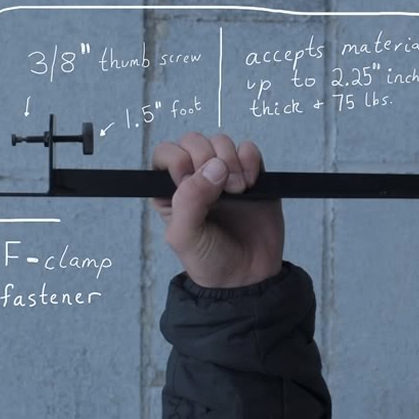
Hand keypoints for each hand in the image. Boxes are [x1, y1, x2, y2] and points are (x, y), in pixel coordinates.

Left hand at [150, 132, 283, 288]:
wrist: (247, 277)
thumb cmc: (208, 259)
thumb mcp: (185, 236)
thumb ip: (190, 200)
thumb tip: (214, 167)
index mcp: (171, 190)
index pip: (166, 153)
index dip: (177, 160)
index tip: (188, 182)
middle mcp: (197, 178)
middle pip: (195, 141)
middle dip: (207, 158)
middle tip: (221, 189)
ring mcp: (225, 175)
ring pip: (222, 141)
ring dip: (231, 161)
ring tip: (237, 190)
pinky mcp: (252, 175)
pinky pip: (250, 150)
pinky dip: (251, 161)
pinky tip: (251, 184)